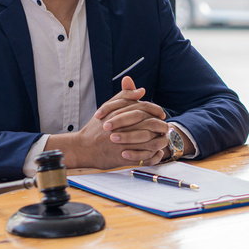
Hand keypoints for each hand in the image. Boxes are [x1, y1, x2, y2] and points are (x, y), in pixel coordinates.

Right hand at [45, 76, 167, 168]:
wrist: (83, 148)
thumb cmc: (96, 127)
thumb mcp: (108, 108)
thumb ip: (125, 96)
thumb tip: (142, 90)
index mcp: (120, 113)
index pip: (144, 108)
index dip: (155, 110)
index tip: (161, 113)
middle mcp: (123, 128)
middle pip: (150, 124)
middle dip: (160, 125)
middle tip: (165, 127)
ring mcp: (124, 144)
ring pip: (150, 141)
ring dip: (159, 140)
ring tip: (162, 139)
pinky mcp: (124, 158)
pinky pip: (144, 157)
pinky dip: (153, 155)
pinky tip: (156, 152)